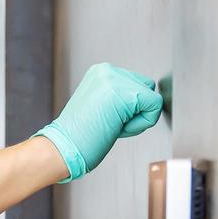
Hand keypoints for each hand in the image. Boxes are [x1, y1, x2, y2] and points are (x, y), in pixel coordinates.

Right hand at [34, 63, 163, 181]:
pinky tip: (118, 127)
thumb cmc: (78, 134)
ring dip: (137, 118)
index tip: (105, 117)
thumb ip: (118, 94)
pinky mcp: (126, 94)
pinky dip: (141, 123)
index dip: (128, 107)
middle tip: (108, 121)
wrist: (63, 147)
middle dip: (135, 110)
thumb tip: (144, 97)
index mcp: (100, 71)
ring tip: (111, 123)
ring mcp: (116, 80)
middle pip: (147, 88)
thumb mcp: (98, 103)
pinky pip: (154, 107)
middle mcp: (108, 71)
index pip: (136, 83)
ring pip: (152, 98)